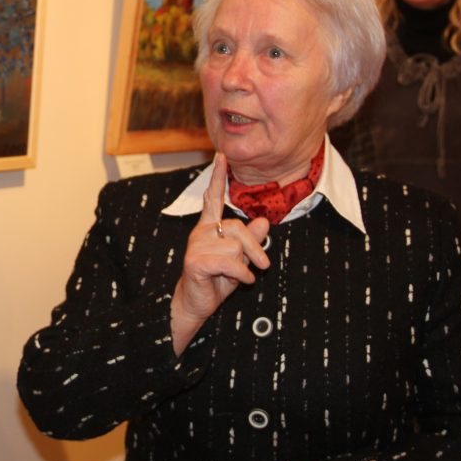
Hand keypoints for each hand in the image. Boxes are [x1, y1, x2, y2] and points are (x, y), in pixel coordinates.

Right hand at [171, 153, 269, 353]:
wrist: (197, 304)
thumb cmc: (218, 280)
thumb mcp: (240, 259)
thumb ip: (251, 240)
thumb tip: (264, 221)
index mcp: (209, 227)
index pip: (213, 198)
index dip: (218, 177)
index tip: (221, 156)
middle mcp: (201, 232)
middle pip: (238, 227)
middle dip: (255, 248)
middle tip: (264, 265)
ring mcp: (196, 246)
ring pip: (235, 247)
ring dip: (245, 266)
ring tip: (236, 276)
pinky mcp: (196, 261)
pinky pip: (230, 262)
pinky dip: (241, 274)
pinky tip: (241, 281)